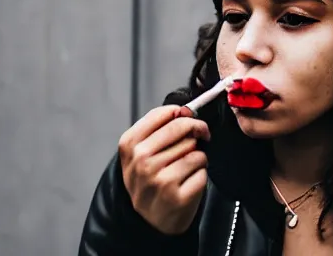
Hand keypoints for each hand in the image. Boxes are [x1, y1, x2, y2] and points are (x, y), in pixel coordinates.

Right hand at [118, 105, 209, 234]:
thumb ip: (158, 128)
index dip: (182, 113)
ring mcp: (159, 180)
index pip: (164, 114)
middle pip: (182, 128)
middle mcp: (142, 161)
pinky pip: (202, 170)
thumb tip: (184, 110)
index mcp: (130, 144)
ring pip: (195, 150)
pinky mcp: (177, 196)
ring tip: (186, 166)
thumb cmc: (148, 181)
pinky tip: (188, 181)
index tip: (189, 116)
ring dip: (198, 156)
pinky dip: (200, 174)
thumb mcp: (140, 152)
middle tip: (202, 133)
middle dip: (197, 129)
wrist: (147, 222)